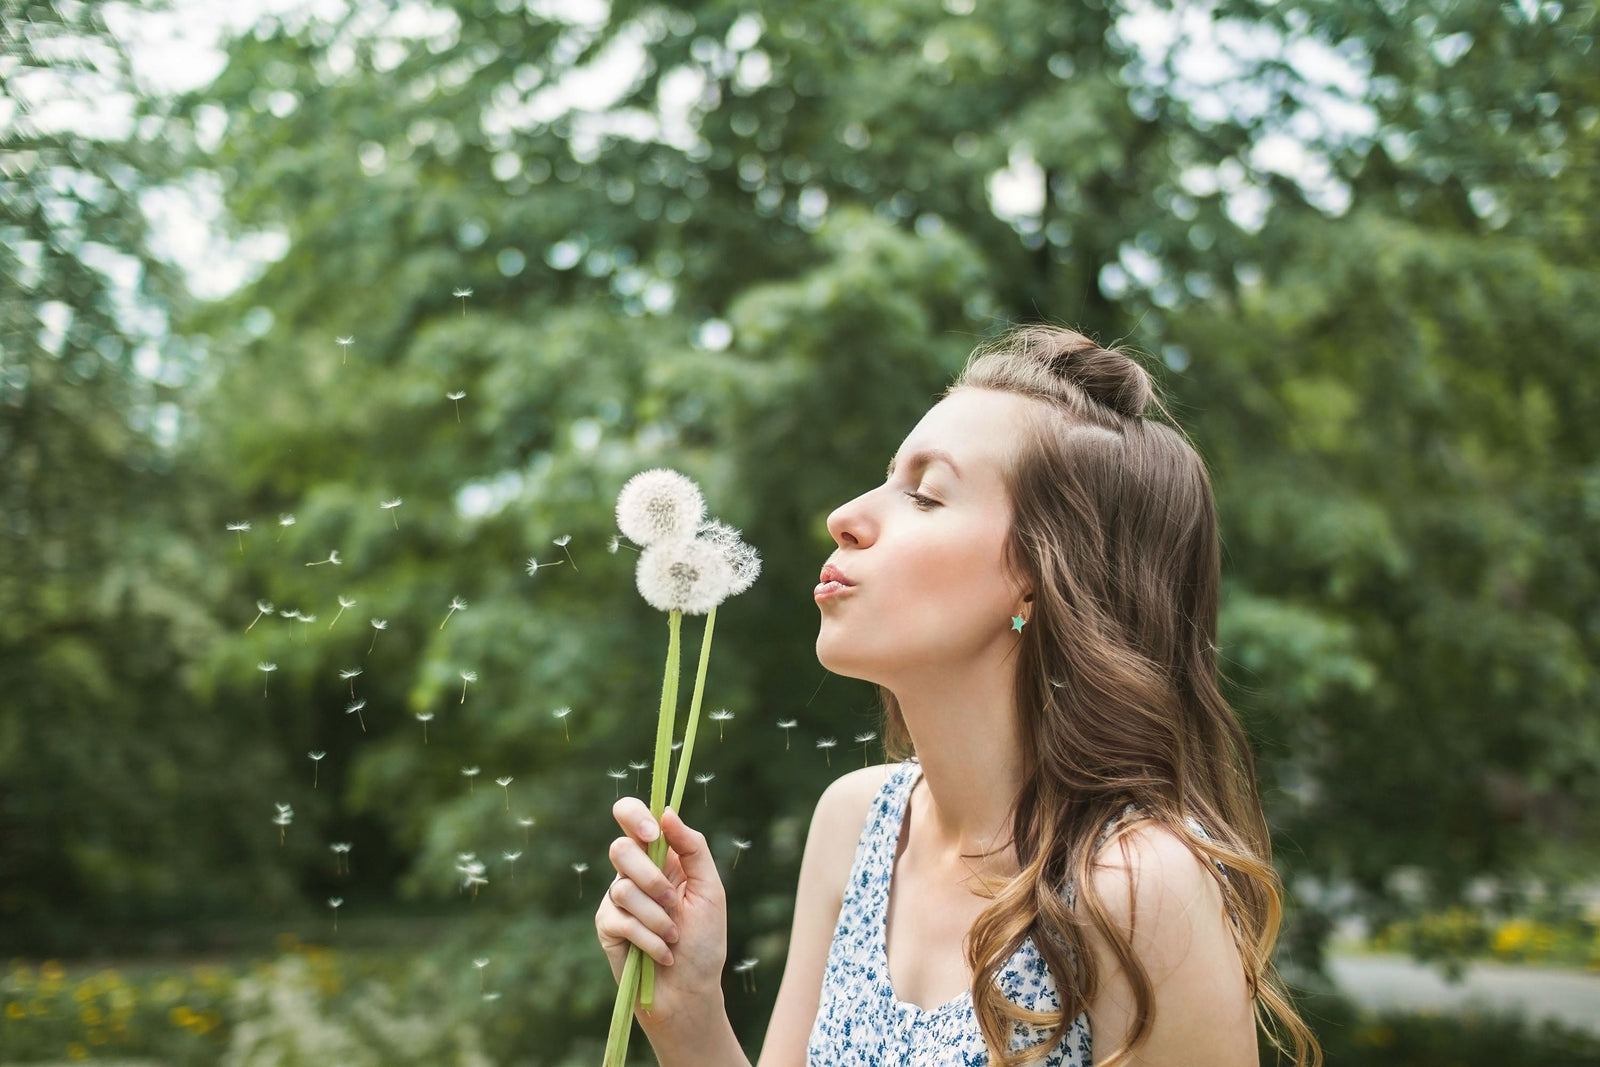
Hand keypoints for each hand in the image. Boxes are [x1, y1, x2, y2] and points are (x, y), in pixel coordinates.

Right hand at [595, 796, 727, 1027]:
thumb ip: (693, 848)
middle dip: (651, 877)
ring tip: (674, 937)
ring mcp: (617, 899)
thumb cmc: (705, 941)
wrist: (691, 991)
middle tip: (673, 900)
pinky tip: (663, 953)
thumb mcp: (710, 889)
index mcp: (661, 856)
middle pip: (620, 849)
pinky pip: (620, 919)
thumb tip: (667, 813)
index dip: (634, 815)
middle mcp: (635, 873)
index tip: (652, 831)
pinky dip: (649, 938)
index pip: (632, 817)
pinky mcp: (607, 926)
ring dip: (657, 917)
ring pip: (622, 887)